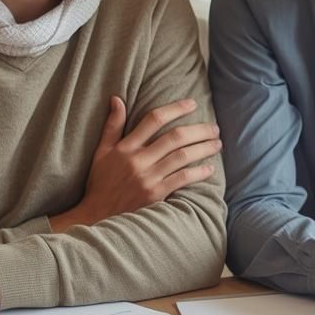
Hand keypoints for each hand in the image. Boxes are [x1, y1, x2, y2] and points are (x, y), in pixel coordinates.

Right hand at [54, 96, 220, 229]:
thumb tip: (117, 99)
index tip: (192, 104)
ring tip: (217, 144)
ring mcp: (148, 178)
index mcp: (125, 147)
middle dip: (198, 130)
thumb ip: (112, 125)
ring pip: (182, 157)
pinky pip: (181, 179)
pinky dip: (198, 172)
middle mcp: (138, 160)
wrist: (97, 215)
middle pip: (175, 138)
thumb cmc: (101, 182)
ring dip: (203, 148)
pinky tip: (209, 168)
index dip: (175, 109)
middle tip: (214, 128)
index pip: (154, 120)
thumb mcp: (101, 151)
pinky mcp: (155, 195)